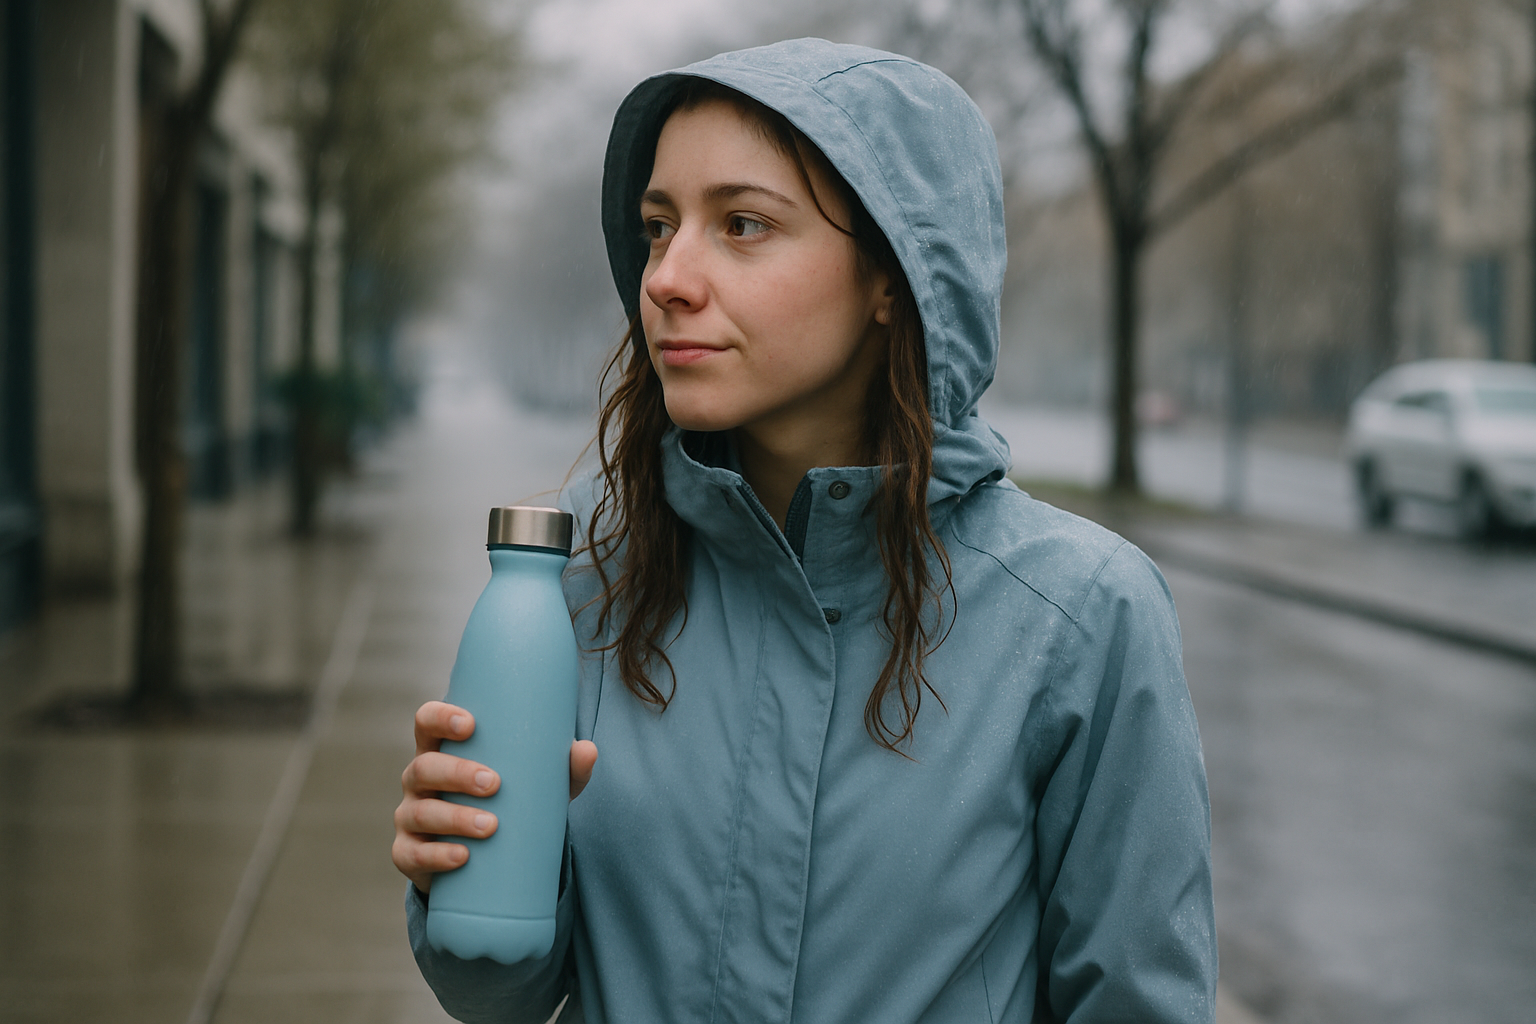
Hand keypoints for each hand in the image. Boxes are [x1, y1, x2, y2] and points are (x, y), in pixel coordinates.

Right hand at [391, 700, 598, 893]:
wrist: (484, 857)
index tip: (470, 724)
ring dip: (454, 818)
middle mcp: (419, 779)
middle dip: (457, 773)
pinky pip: (413, 854)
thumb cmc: (508, 801)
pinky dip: (438, 856)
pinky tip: (462, 857)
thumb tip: (587, 750)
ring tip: (490, 826)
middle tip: (495, 784)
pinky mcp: (408, 854)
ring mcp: (409, 816)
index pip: (426, 722)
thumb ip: (563, 767)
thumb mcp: (536, 783)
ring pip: (421, 811)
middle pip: (424, 767)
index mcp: (442, 750)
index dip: (440, 717)